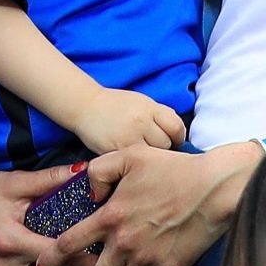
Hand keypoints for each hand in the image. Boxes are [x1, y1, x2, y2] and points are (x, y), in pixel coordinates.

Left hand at [37, 141, 262, 265]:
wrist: (215, 184)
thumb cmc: (175, 167)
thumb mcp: (133, 154)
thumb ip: (101, 169)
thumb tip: (88, 191)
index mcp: (111, 216)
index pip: (69, 244)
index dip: (50, 259)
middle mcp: (125, 244)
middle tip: (106, 265)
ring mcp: (149, 261)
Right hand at [71, 87, 185, 153]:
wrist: (86, 105)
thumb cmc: (115, 105)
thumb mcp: (141, 102)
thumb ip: (158, 115)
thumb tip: (174, 131)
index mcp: (150, 108)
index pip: (176, 126)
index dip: (178, 136)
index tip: (174, 141)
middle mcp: (142, 122)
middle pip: (165, 144)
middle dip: (163, 148)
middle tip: (156, 150)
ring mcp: (128, 137)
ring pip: (150, 156)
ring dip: (149, 157)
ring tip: (143, 156)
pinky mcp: (115, 151)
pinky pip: (132, 161)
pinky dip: (133, 162)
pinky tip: (131, 159)